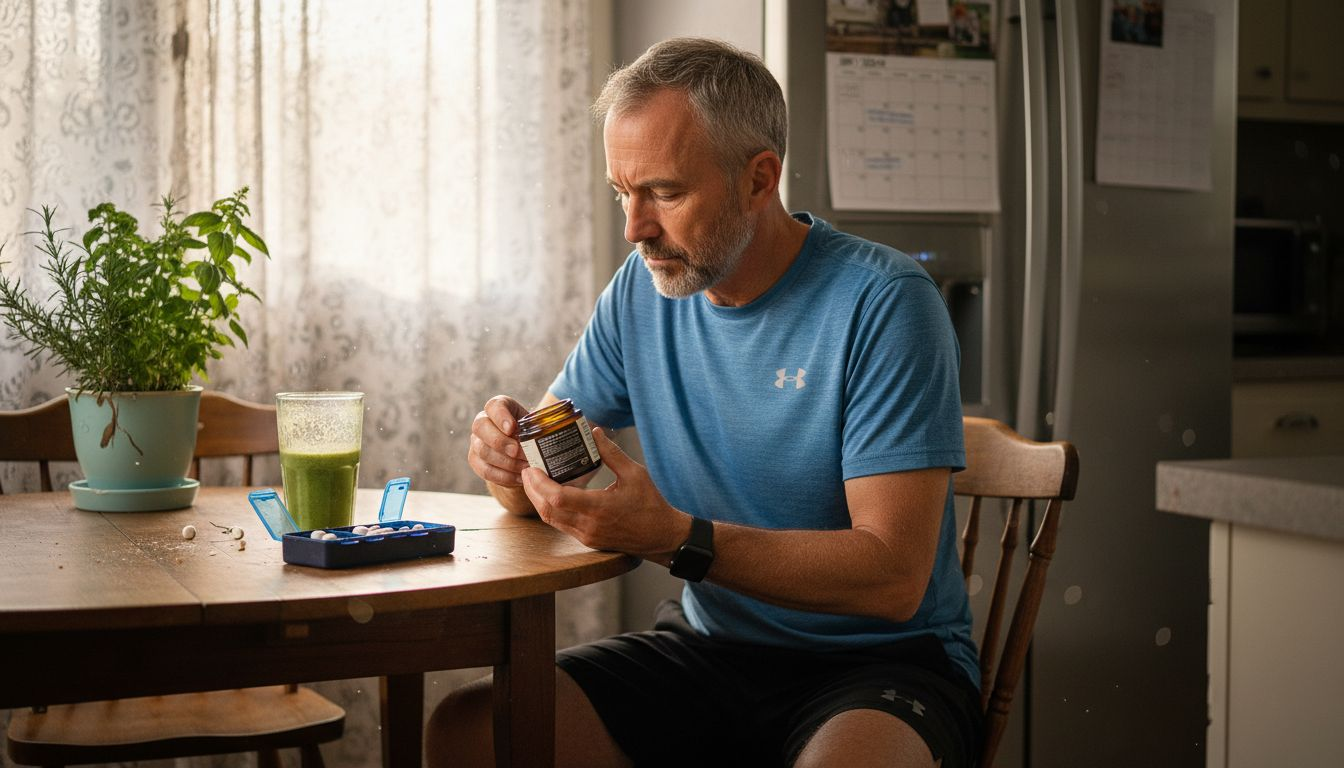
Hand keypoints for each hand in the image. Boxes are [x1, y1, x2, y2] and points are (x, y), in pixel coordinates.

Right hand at [467, 395, 531, 487]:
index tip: (512, 428)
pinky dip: (504, 476)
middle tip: (517, 451)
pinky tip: (519, 477)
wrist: (521, 450)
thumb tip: (546, 438)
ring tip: (525, 467)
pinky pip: (485, 470)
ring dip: (505, 461)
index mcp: (497, 407)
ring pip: (482, 451)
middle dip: (500, 441)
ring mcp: (476, 442)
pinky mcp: (476, 461)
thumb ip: (538, 427)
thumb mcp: (535, 425)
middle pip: (480, 427)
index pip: (493, 406)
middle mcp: (482, 422)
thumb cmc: (530, 433)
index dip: (500, 416)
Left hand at [521, 427, 686, 559]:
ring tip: (533, 482)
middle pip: (548, 510)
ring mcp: (587, 535)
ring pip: (551, 520)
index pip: (558, 498)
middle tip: (527, 471)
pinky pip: (560, 525)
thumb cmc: (650, 504)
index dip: (539, 484)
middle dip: (532, 491)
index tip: (531, 468)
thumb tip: (594, 432)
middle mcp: (589, 525)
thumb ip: (612, 453)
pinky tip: (549, 495)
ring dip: (538, 501)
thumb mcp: (635, 473)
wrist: (661, 536)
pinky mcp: (588, 540)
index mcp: (599, 508)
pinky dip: (550, 510)